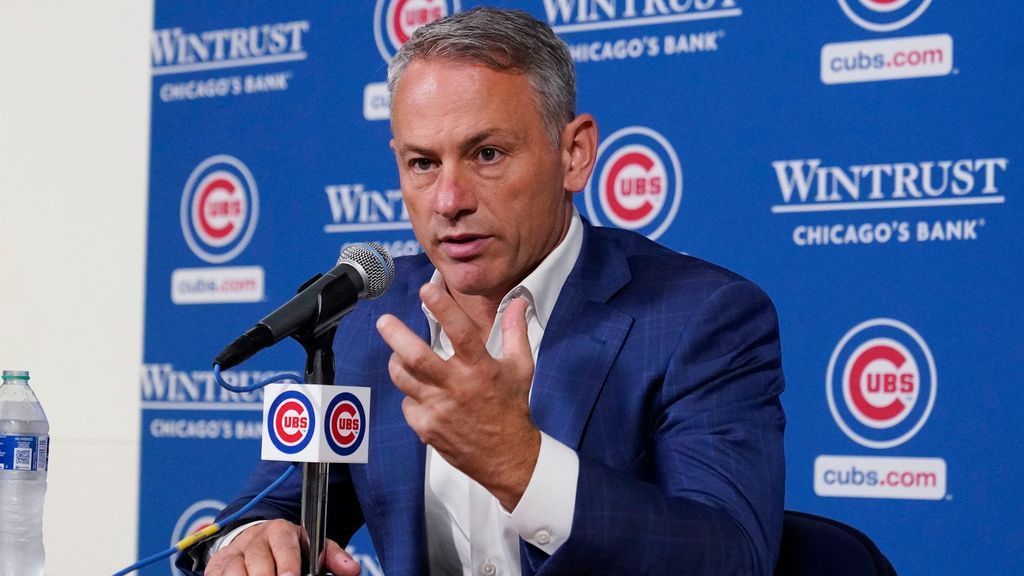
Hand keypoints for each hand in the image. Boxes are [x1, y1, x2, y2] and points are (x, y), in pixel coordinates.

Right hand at [205, 519, 359, 575]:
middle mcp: (255, 539)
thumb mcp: (312, 548)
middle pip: (258, 560)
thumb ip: (331, 557)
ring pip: (235, 569)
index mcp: (280, 530)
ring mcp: (234, 553)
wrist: (255, 540)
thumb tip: (352, 570)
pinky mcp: (217, 567)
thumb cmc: (289, 549)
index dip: (287, 563)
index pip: (283, 545)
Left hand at [376, 283, 540, 509]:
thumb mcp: (520, 368)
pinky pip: (408, 403)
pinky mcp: (426, 428)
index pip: (460, 333)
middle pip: (418, 358)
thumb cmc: (512, 408)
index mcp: (481, 369)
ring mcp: (439, 409)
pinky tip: (422, 393)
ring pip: (404, 379)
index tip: (427, 289)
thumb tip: (518, 302)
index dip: (443, 308)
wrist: (507, 458)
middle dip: (397, 336)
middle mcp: (457, 388)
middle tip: (384, 321)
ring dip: (396, 362)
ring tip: (397, 353)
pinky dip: (411, 394)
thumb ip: (515, 333)